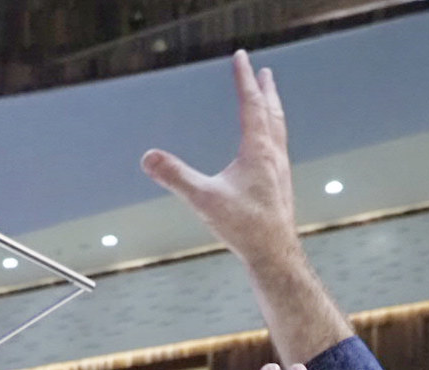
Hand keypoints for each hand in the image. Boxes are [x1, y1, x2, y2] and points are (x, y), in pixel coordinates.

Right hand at [142, 51, 300, 272]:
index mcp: (258, 150)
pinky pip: (279, 147)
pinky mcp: (281, 184)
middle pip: (271, 112)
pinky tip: (269, 146)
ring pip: (279, 129)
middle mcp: (273, 154)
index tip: (241, 57)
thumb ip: (176, 177)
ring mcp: (280, 169)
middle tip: (264, 72)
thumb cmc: (244, 227)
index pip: (251, 104)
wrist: (275, 253)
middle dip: (265, 90)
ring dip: (273, 109)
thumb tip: (147, 158)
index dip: (244, 79)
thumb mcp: (204, 200)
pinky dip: (274, 133)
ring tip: (270, 101)